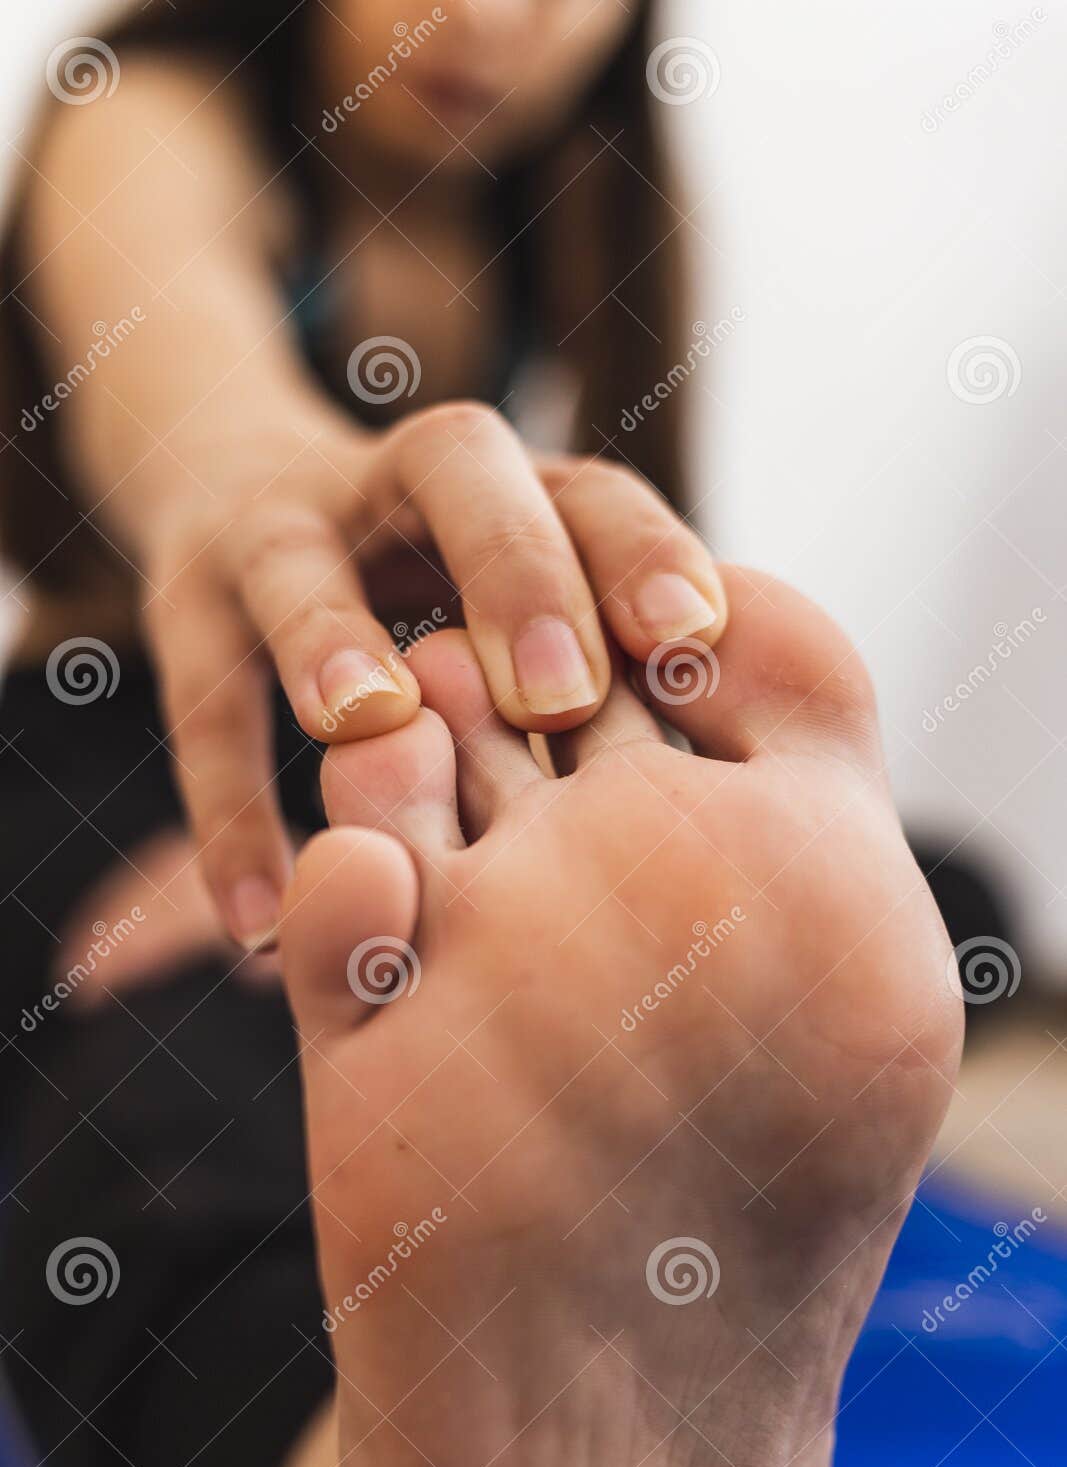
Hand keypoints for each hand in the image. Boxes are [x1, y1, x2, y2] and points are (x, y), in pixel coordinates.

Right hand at [144, 403, 727, 948]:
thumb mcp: (526, 601)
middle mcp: (398, 488)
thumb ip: (611, 670)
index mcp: (510, 490)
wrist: (235, 482)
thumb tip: (757, 807)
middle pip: (459, 471)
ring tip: (365, 729)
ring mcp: (279, 528)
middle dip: (514, 574)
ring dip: (333, 641)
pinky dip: (229, 814)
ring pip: (299, 567)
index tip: (693, 643)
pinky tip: (261, 925)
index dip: (642, 554)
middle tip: (559, 696)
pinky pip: (202, 704)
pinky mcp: (184, 597)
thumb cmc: (438, 595)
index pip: (588, 491)